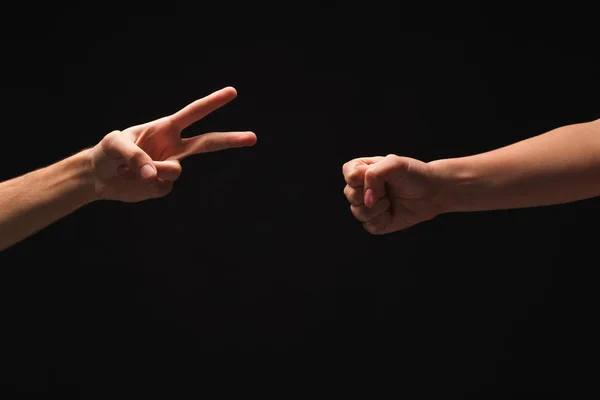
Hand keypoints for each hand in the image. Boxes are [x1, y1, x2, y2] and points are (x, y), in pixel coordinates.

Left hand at [90, 87, 256, 202]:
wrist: (98, 177)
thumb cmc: (107, 152)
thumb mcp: (113, 145)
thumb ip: (135, 156)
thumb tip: (154, 174)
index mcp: (165, 128)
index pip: (193, 113)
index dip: (212, 102)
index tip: (232, 92)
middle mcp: (173, 147)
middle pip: (208, 143)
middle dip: (231, 140)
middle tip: (253, 138)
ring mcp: (170, 167)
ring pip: (176, 171)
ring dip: (155, 171)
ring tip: (132, 171)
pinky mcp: (163, 186)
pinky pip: (163, 187)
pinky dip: (146, 186)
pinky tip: (135, 181)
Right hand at [342, 154, 445, 233]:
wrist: (431, 193)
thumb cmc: (414, 175)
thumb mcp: (395, 164)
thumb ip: (374, 174)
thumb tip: (367, 200)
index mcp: (360, 169)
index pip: (349, 175)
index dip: (364, 178)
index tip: (383, 175)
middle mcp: (359, 188)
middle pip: (350, 195)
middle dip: (374, 194)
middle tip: (388, 189)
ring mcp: (365, 206)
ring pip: (358, 212)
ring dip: (379, 208)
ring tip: (390, 200)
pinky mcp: (374, 222)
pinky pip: (369, 226)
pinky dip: (383, 220)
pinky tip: (391, 213)